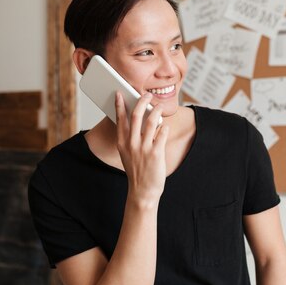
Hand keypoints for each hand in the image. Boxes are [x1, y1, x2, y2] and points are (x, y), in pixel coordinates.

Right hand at [115, 91, 168, 205]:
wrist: (142, 191)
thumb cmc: (136, 170)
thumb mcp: (127, 154)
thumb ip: (131, 138)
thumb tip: (140, 120)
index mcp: (122, 143)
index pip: (120, 119)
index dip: (120, 105)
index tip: (120, 93)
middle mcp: (131, 144)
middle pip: (136, 116)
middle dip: (142, 102)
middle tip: (147, 95)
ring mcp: (143, 148)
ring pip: (151, 122)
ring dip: (157, 111)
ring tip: (160, 107)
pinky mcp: (156, 153)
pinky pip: (162, 133)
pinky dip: (164, 127)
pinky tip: (165, 126)